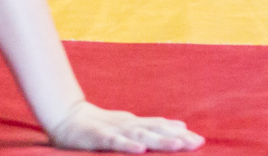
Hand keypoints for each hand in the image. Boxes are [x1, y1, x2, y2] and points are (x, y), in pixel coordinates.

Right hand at [48, 101, 203, 152]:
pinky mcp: (98, 137)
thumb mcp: (129, 125)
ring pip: (140, 135)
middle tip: (198, 143)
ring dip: (160, 140)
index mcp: (136, 123)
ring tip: (178, 146)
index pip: (162, 127)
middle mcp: (128, 124)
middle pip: (157, 131)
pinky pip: (115, 143)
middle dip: (178, 138)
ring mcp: (114, 130)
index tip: (200, 140)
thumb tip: (180, 126)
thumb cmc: (100, 125)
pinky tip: (141, 150)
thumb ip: (152, 126)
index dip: (181, 133)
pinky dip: (128, 145)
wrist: (66, 117)